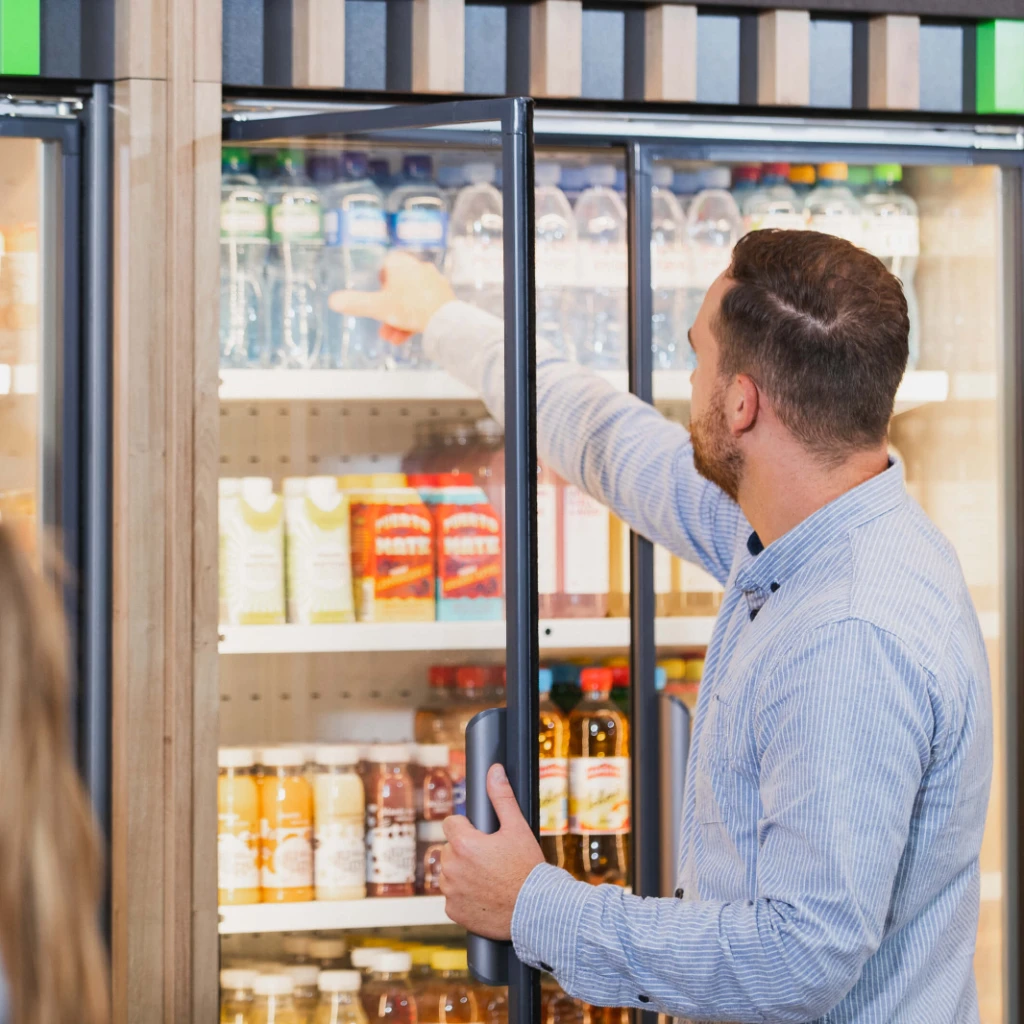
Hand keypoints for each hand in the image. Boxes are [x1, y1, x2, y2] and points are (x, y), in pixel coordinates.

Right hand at [328, 250, 455, 343]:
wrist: (444, 318)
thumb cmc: (410, 307)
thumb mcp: (377, 307)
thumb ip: (356, 303)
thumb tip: (333, 300)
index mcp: (401, 263)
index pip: (387, 265)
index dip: (381, 281)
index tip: (379, 295)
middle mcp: (418, 268)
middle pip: (398, 288)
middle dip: (388, 310)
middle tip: (383, 326)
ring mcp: (433, 281)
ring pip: (411, 300)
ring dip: (399, 319)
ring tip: (393, 337)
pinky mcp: (444, 295)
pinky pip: (425, 306)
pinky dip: (414, 319)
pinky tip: (406, 336)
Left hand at [440, 763, 544, 939]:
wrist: (535, 912)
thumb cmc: (528, 869)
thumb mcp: (517, 828)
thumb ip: (501, 797)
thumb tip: (494, 771)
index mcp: (463, 844)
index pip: (450, 823)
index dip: (466, 827)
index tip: (480, 836)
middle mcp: (451, 868)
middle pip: (449, 849)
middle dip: (464, 851)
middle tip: (490, 859)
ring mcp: (450, 892)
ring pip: (449, 873)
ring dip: (461, 873)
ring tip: (488, 878)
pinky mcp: (453, 912)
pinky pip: (452, 897)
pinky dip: (463, 896)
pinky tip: (484, 895)